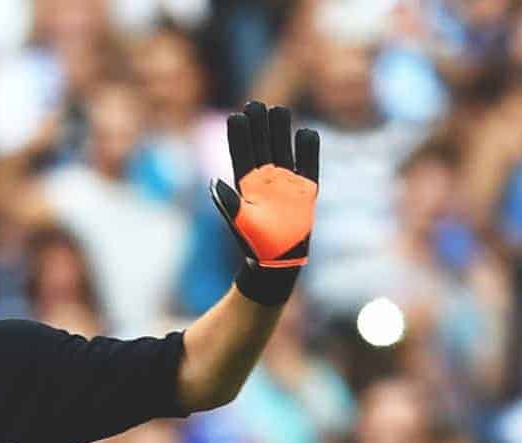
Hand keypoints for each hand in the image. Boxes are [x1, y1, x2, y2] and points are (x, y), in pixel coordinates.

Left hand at [210, 101, 319, 268]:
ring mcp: (286, 184)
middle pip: (262, 146)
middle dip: (259, 126)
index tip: (236, 115)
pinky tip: (306, 132)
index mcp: (246, 185)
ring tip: (279, 108)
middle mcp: (265, 180)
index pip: (242, 154)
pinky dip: (308, 150)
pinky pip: (308, 165)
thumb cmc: (254, 244)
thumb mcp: (240, 223)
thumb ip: (228, 202)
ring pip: (284, 150)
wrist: (277, 261)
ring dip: (281, 131)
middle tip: (256, 103)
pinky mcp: (305, 191)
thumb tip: (213, 182)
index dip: (239, 135)